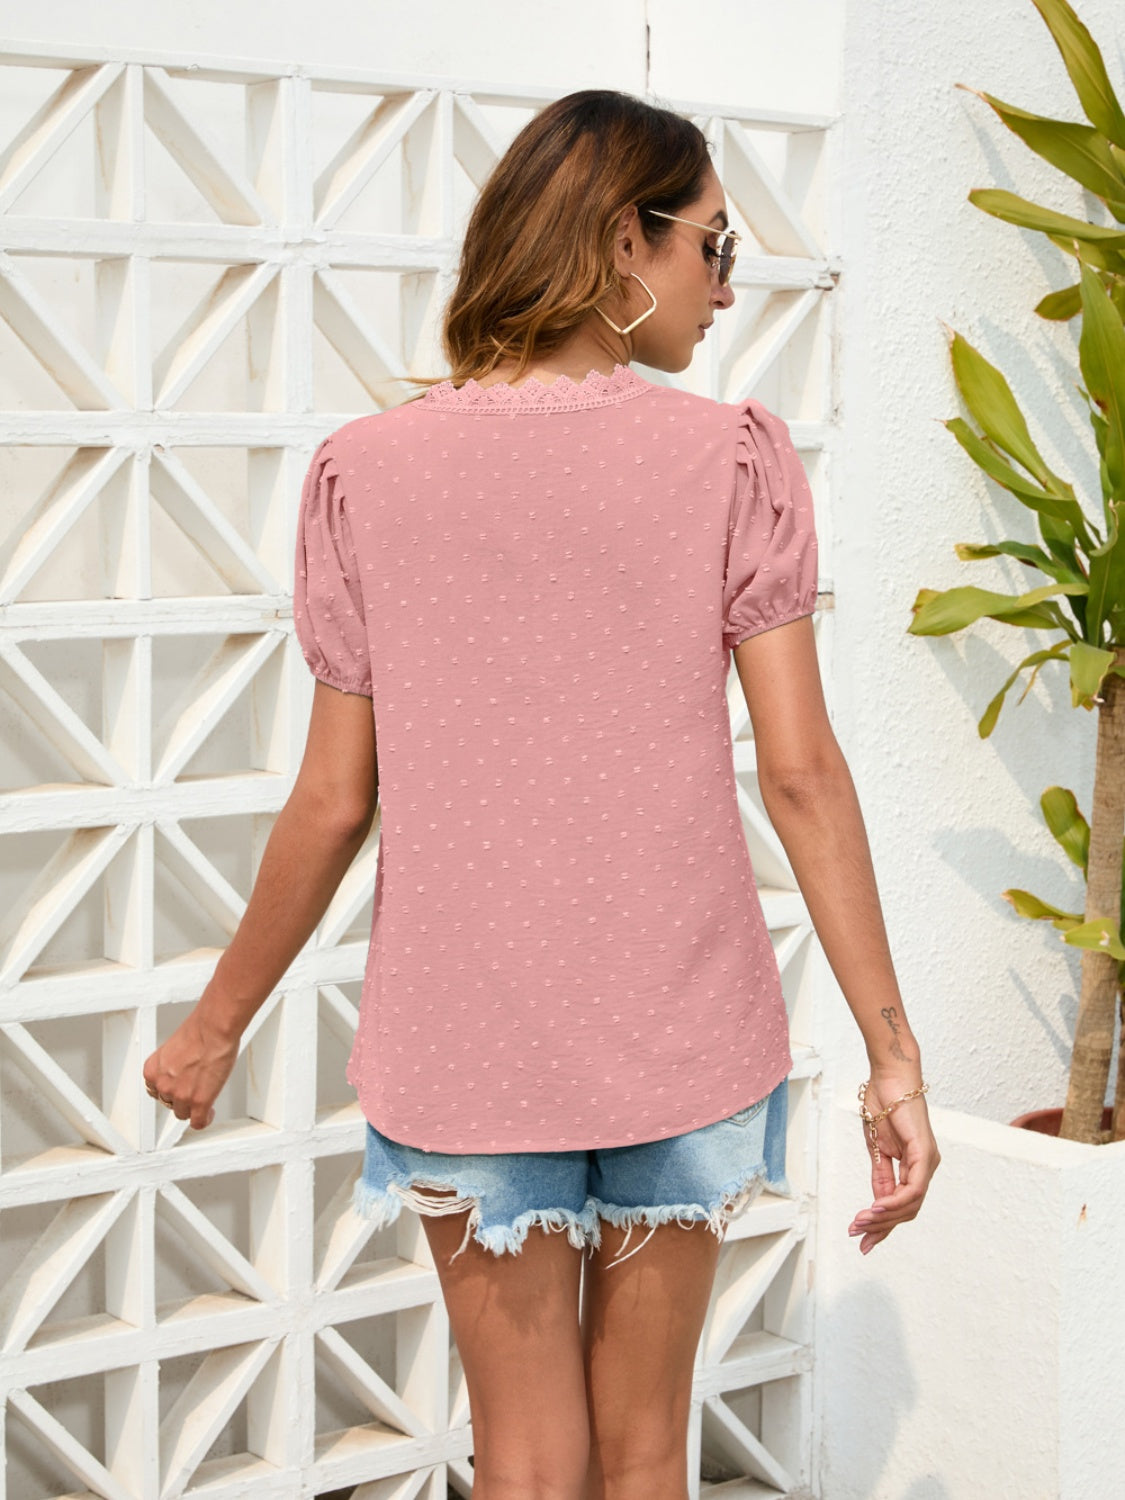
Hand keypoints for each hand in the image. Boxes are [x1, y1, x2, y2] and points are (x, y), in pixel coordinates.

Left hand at [142, 1006, 239, 1130]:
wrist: (214, 1029)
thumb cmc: (200, 1030)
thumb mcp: (175, 1047)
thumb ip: (173, 1064)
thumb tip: (182, 1070)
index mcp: (153, 1070)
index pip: (155, 1090)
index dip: (169, 1090)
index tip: (177, 1090)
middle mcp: (163, 1084)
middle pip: (169, 1103)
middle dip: (182, 1097)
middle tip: (194, 1090)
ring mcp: (181, 1095)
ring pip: (183, 1113)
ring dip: (193, 1107)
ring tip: (204, 1099)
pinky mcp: (199, 1102)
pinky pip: (198, 1122)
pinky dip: (204, 1120)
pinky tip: (209, 1113)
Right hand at [848, 1067, 939, 1254]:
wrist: (888, 1076)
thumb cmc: (883, 1103)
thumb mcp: (877, 1147)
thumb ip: (881, 1175)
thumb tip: (877, 1203)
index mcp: (915, 1166)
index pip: (902, 1204)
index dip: (883, 1224)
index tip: (861, 1237)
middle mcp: (926, 1166)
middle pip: (908, 1210)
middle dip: (881, 1227)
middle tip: (858, 1236)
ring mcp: (928, 1160)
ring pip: (912, 1204)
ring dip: (884, 1217)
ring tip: (860, 1223)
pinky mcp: (924, 1152)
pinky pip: (913, 1188)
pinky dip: (895, 1201)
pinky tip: (876, 1208)